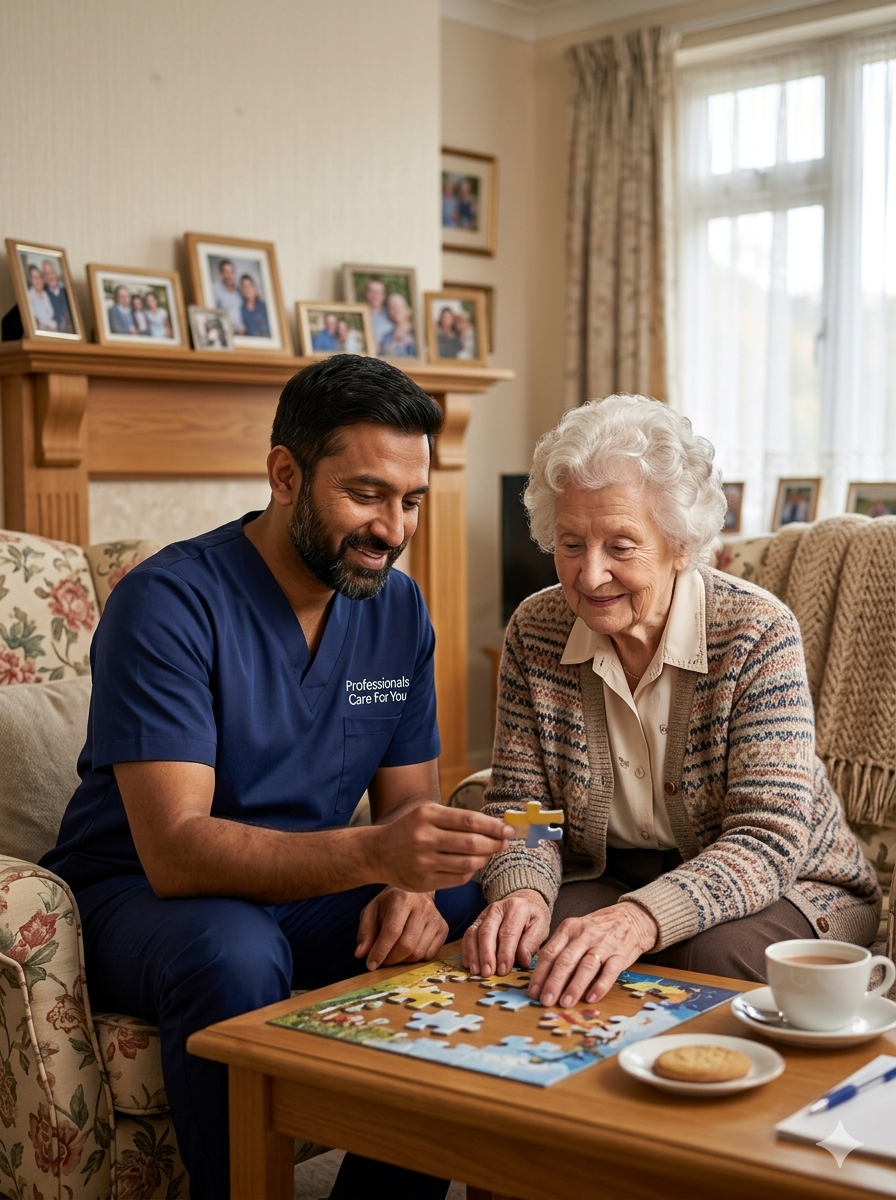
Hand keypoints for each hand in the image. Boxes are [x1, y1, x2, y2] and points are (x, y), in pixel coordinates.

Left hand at [355, 887, 447, 969]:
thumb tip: (361, 954)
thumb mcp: (372, 911)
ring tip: (393, 953)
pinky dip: (415, 959)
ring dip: (402, 960)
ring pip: (418, 953)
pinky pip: (429, 955)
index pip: (392, 931)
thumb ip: (365, 932)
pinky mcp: (443, 928)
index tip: (371, 964)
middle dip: (391, 959)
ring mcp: (436, 918)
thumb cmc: (390, 903)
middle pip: (407, 945)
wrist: (415, 892)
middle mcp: (422, 907)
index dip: (380, 951)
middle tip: (381, 960)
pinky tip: (408, 950)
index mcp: (402, 899)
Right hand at [368, 803, 513, 892]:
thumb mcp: (428, 814)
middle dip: (494, 843)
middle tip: (505, 842)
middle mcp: (425, 838)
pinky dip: (471, 872)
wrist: (378, 852)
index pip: (469, 820)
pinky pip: (458, 879)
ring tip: (489, 853)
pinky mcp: (424, 882)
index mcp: (427, 815)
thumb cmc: (410, 829)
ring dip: (485, 858)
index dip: (493, 826)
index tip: (509, 829)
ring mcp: (424, 862)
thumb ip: (458, 819)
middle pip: (471, 843)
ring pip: (468, 864)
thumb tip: (495, 826)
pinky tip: (472, 865)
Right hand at [462, 890, 550, 977]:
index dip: (505, 953)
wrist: (524, 900)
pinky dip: (467, 950)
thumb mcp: (540, 928)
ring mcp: (485, 913)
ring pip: (474, 933)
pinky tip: (469, 964)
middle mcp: (498, 908)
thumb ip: (532, 943)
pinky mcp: (477, 920)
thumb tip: (523, 961)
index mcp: (517, 909)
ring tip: (476, 971)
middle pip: (487, 931)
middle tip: (487, 973)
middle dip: (486, 954)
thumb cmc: (533, 918)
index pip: (508, 932)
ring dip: (474, 954)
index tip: (503, 971)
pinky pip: (468, 934)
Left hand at [528, 902, 657, 1007]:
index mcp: (568, 929)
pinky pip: (609, 971)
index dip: (539, 974)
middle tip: (545, 1001)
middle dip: (553, 983)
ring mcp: (603, 944)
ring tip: (565, 1003)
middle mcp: (584, 935)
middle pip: (565, 960)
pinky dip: (600, 985)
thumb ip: (560, 950)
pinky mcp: (620, 954)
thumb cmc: (597, 929)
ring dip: (574, 986)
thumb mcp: (575, 931)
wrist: (630, 918)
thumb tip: (542, 978)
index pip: (549, 953)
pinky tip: (592, 998)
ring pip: (586, 966)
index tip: (532, 992)